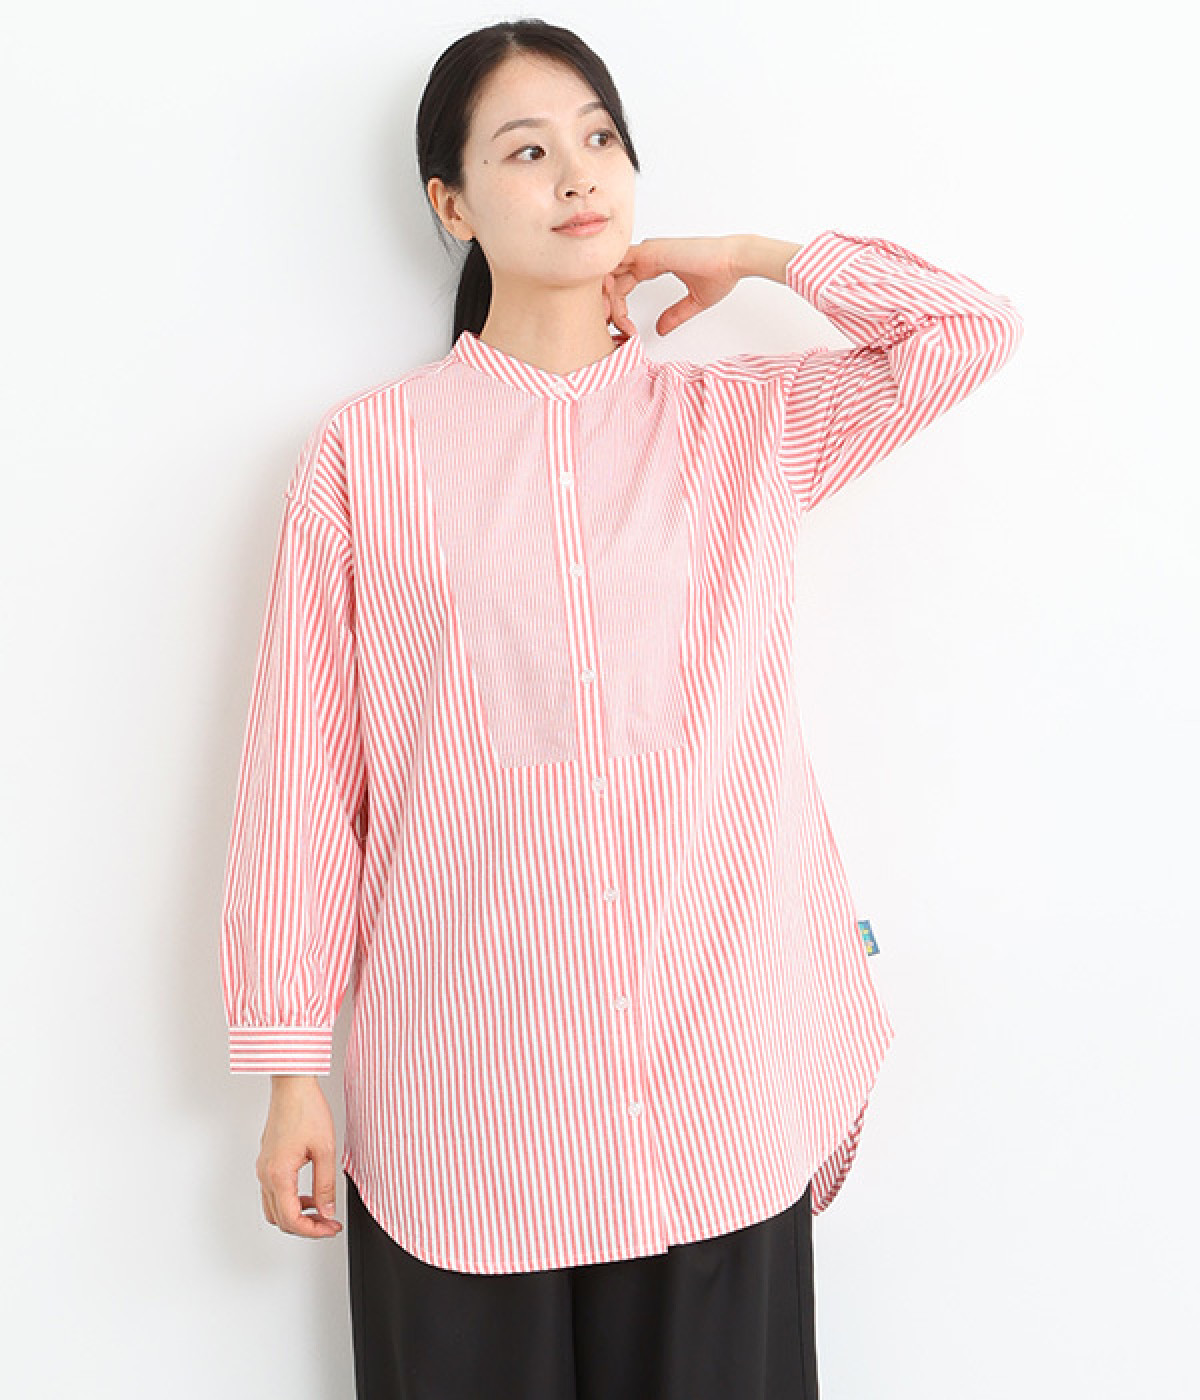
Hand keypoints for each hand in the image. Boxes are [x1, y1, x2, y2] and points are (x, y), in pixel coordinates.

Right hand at [256, 1077, 342, 1237]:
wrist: (292, 1085)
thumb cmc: (306, 1109)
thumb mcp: (325, 1149)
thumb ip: (326, 1185)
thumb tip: (327, 1211)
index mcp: (279, 1175)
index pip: (291, 1220)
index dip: (313, 1231)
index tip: (330, 1229)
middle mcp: (266, 1174)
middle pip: (280, 1219)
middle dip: (305, 1227)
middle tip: (328, 1225)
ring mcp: (264, 1168)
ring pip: (274, 1208)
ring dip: (296, 1215)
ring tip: (320, 1212)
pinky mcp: (267, 1161)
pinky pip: (274, 1192)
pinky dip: (290, 1200)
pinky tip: (309, 1194)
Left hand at [603, 235, 743, 338]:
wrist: (733, 260)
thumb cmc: (720, 274)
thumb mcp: (692, 302)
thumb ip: (674, 315)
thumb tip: (660, 330)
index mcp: (653, 264)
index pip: (622, 285)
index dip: (618, 309)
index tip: (627, 331)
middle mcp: (645, 256)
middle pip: (610, 279)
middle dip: (605, 305)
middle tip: (609, 329)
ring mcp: (645, 252)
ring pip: (609, 272)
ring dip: (604, 298)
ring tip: (610, 322)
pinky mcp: (649, 252)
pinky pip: (617, 264)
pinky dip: (610, 286)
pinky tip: (612, 308)